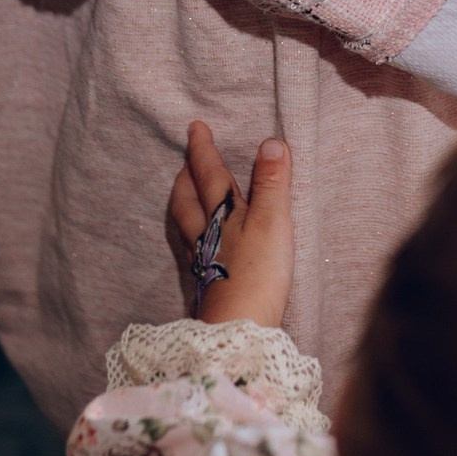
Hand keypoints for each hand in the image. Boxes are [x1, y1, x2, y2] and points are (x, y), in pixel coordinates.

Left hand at [168, 122, 294, 326]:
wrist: (238, 329)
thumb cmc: (258, 272)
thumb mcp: (273, 221)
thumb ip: (272, 183)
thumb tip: (271, 142)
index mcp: (221, 213)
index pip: (209, 173)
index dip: (202, 149)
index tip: (195, 126)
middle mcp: (206, 232)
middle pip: (187, 198)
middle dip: (186, 175)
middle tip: (187, 160)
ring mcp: (203, 259)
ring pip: (185, 223)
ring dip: (183, 202)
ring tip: (186, 193)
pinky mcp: (207, 283)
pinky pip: (191, 247)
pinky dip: (190, 232)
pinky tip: (198, 241)